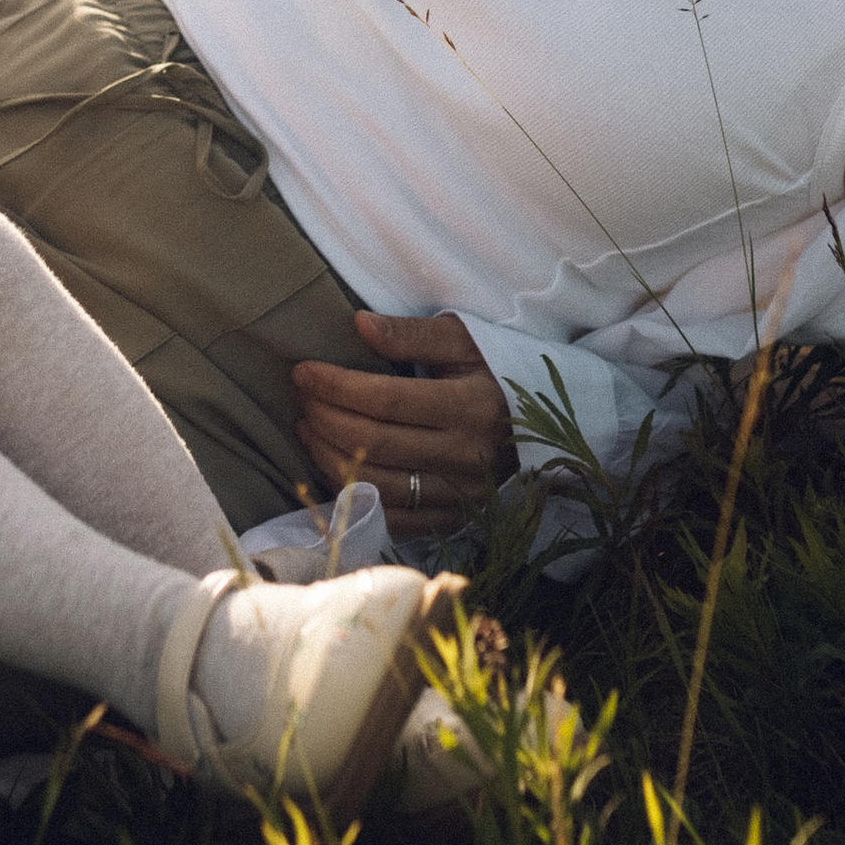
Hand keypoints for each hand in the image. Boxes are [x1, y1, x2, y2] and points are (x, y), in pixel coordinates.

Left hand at [292, 311, 515, 538]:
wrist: (543, 426)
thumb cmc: (495, 374)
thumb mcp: (465, 341)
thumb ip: (413, 334)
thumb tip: (360, 324)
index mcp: (471, 407)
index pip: (388, 400)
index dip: (338, 387)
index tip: (304, 371)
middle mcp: (466, 456)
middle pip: (376, 443)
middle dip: (326, 418)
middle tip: (302, 396)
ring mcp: (459, 494)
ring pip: (377, 485)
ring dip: (328, 456)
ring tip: (307, 427)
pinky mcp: (452, 519)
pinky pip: (391, 518)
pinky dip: (353, 496)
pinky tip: (332, 467)